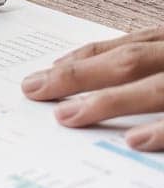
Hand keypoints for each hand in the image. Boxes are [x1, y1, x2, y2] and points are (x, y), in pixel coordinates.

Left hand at [22, 28, 163, 149]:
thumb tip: (106, 74)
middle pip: (129, 62)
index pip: (128, 47)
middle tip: (36, 89)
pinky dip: (160, 130)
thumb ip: (154, 64)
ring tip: (67, 115)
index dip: (86, 58)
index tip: (50, 70)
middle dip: (78, 76)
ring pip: (154, 88)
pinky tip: (133, 140)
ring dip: (109, 102)